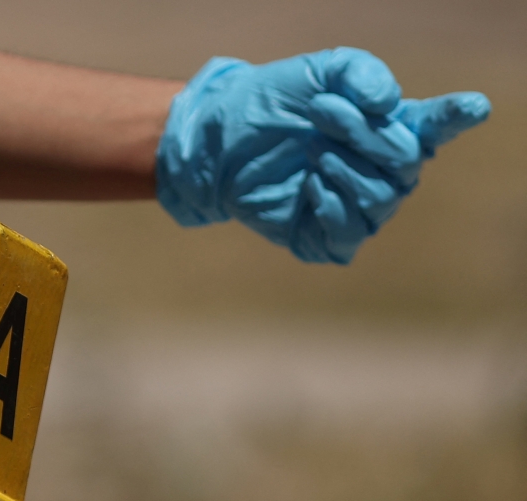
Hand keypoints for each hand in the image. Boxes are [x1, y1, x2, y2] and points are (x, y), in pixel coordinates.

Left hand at [156, 47, 489, 262]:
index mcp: (385, 127)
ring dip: (345, 171)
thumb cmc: (271, 103)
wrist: (220, 140)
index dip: (454, 119)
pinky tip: (311, 188)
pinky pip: (350, 234)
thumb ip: (359, 76)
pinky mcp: (322, 237)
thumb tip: (389, 105)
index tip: (471, 108)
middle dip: (364, 138)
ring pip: (381, 201)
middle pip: (405, 165)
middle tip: (320, 118)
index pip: (434, 127)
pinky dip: (332, 208)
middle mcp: (378, 170)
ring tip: (312, 153)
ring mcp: (353, 207)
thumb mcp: (316, 73)